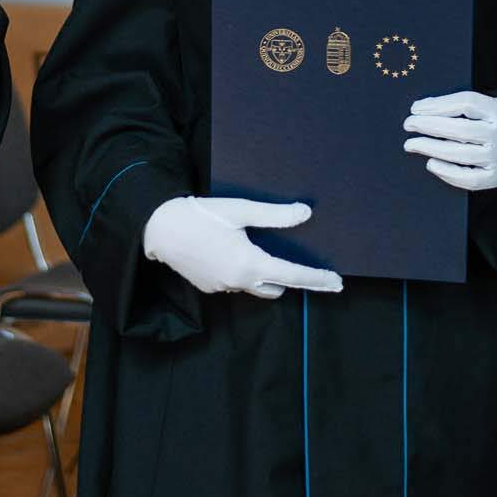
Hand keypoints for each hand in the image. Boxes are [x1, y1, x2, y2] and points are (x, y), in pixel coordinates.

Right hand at [142, 196, 342, 298]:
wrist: (159, 228)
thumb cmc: (201, 215)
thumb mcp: (240, 209)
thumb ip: (274, 215)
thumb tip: (305, 213)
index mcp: (250, 263)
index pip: (293, 275)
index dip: (317, 279)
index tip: (337, 283)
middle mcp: (239, 281)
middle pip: (277, 287)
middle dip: (289, 278)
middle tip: (297, 261)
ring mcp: (223, 287)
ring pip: (255, 286)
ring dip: (264, 275)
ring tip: (258, 252)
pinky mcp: (209, 286)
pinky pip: (235, 284)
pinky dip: (241, 273)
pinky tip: (230, 253)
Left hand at [404, 92, 496, 191]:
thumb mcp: (495, 107)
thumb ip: (467, 107)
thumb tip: (424, 109)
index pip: (466, 103)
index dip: (438, 104)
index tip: (416, 107)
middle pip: (459, 129)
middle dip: (428, 125)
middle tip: (408, 124)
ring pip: (459, 154)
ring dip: (430, 148)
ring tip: (412, 144)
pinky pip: (467, 178)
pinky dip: (446, 171)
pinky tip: (431, 163)